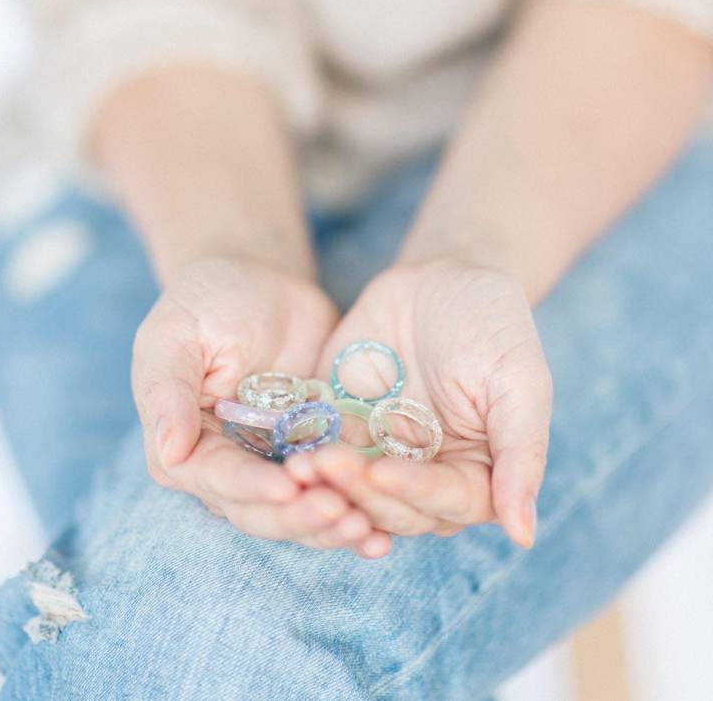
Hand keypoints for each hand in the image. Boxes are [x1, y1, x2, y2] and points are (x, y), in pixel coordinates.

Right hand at [132, 255, 390, 555]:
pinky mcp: (314, 454)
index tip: (288, 488)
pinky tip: (385, 531)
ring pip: (301, 513)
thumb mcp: (176, 335)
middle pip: (263, 512)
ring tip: (370, 531)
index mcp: (185, 449)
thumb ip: (168, 391)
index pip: (220, 481)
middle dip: (302, 517)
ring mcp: (273, 466)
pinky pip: (334, 491)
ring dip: (333, 528)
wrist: (259, 279)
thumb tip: (167, 450)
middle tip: (342, 514)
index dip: (253, 489)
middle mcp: (227, 470)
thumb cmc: (206, 300)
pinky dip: (358, 511)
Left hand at [286, 258, 551, 547]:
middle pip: (392, 509)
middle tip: (330, 465)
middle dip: (360, 493)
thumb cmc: (493, 325)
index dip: (414, 494)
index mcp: (476, 474)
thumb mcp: (519, 381)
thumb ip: (521, 453)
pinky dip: (304, 460)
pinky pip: (319, 455)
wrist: (443, 275)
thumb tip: (523, 535)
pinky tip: (287, 453)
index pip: (447, 502)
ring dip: (327, 487)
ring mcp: (380, 454)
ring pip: (350, 492)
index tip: (382, 474)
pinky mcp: (341, 428)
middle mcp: (426, 475)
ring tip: (301, 467)